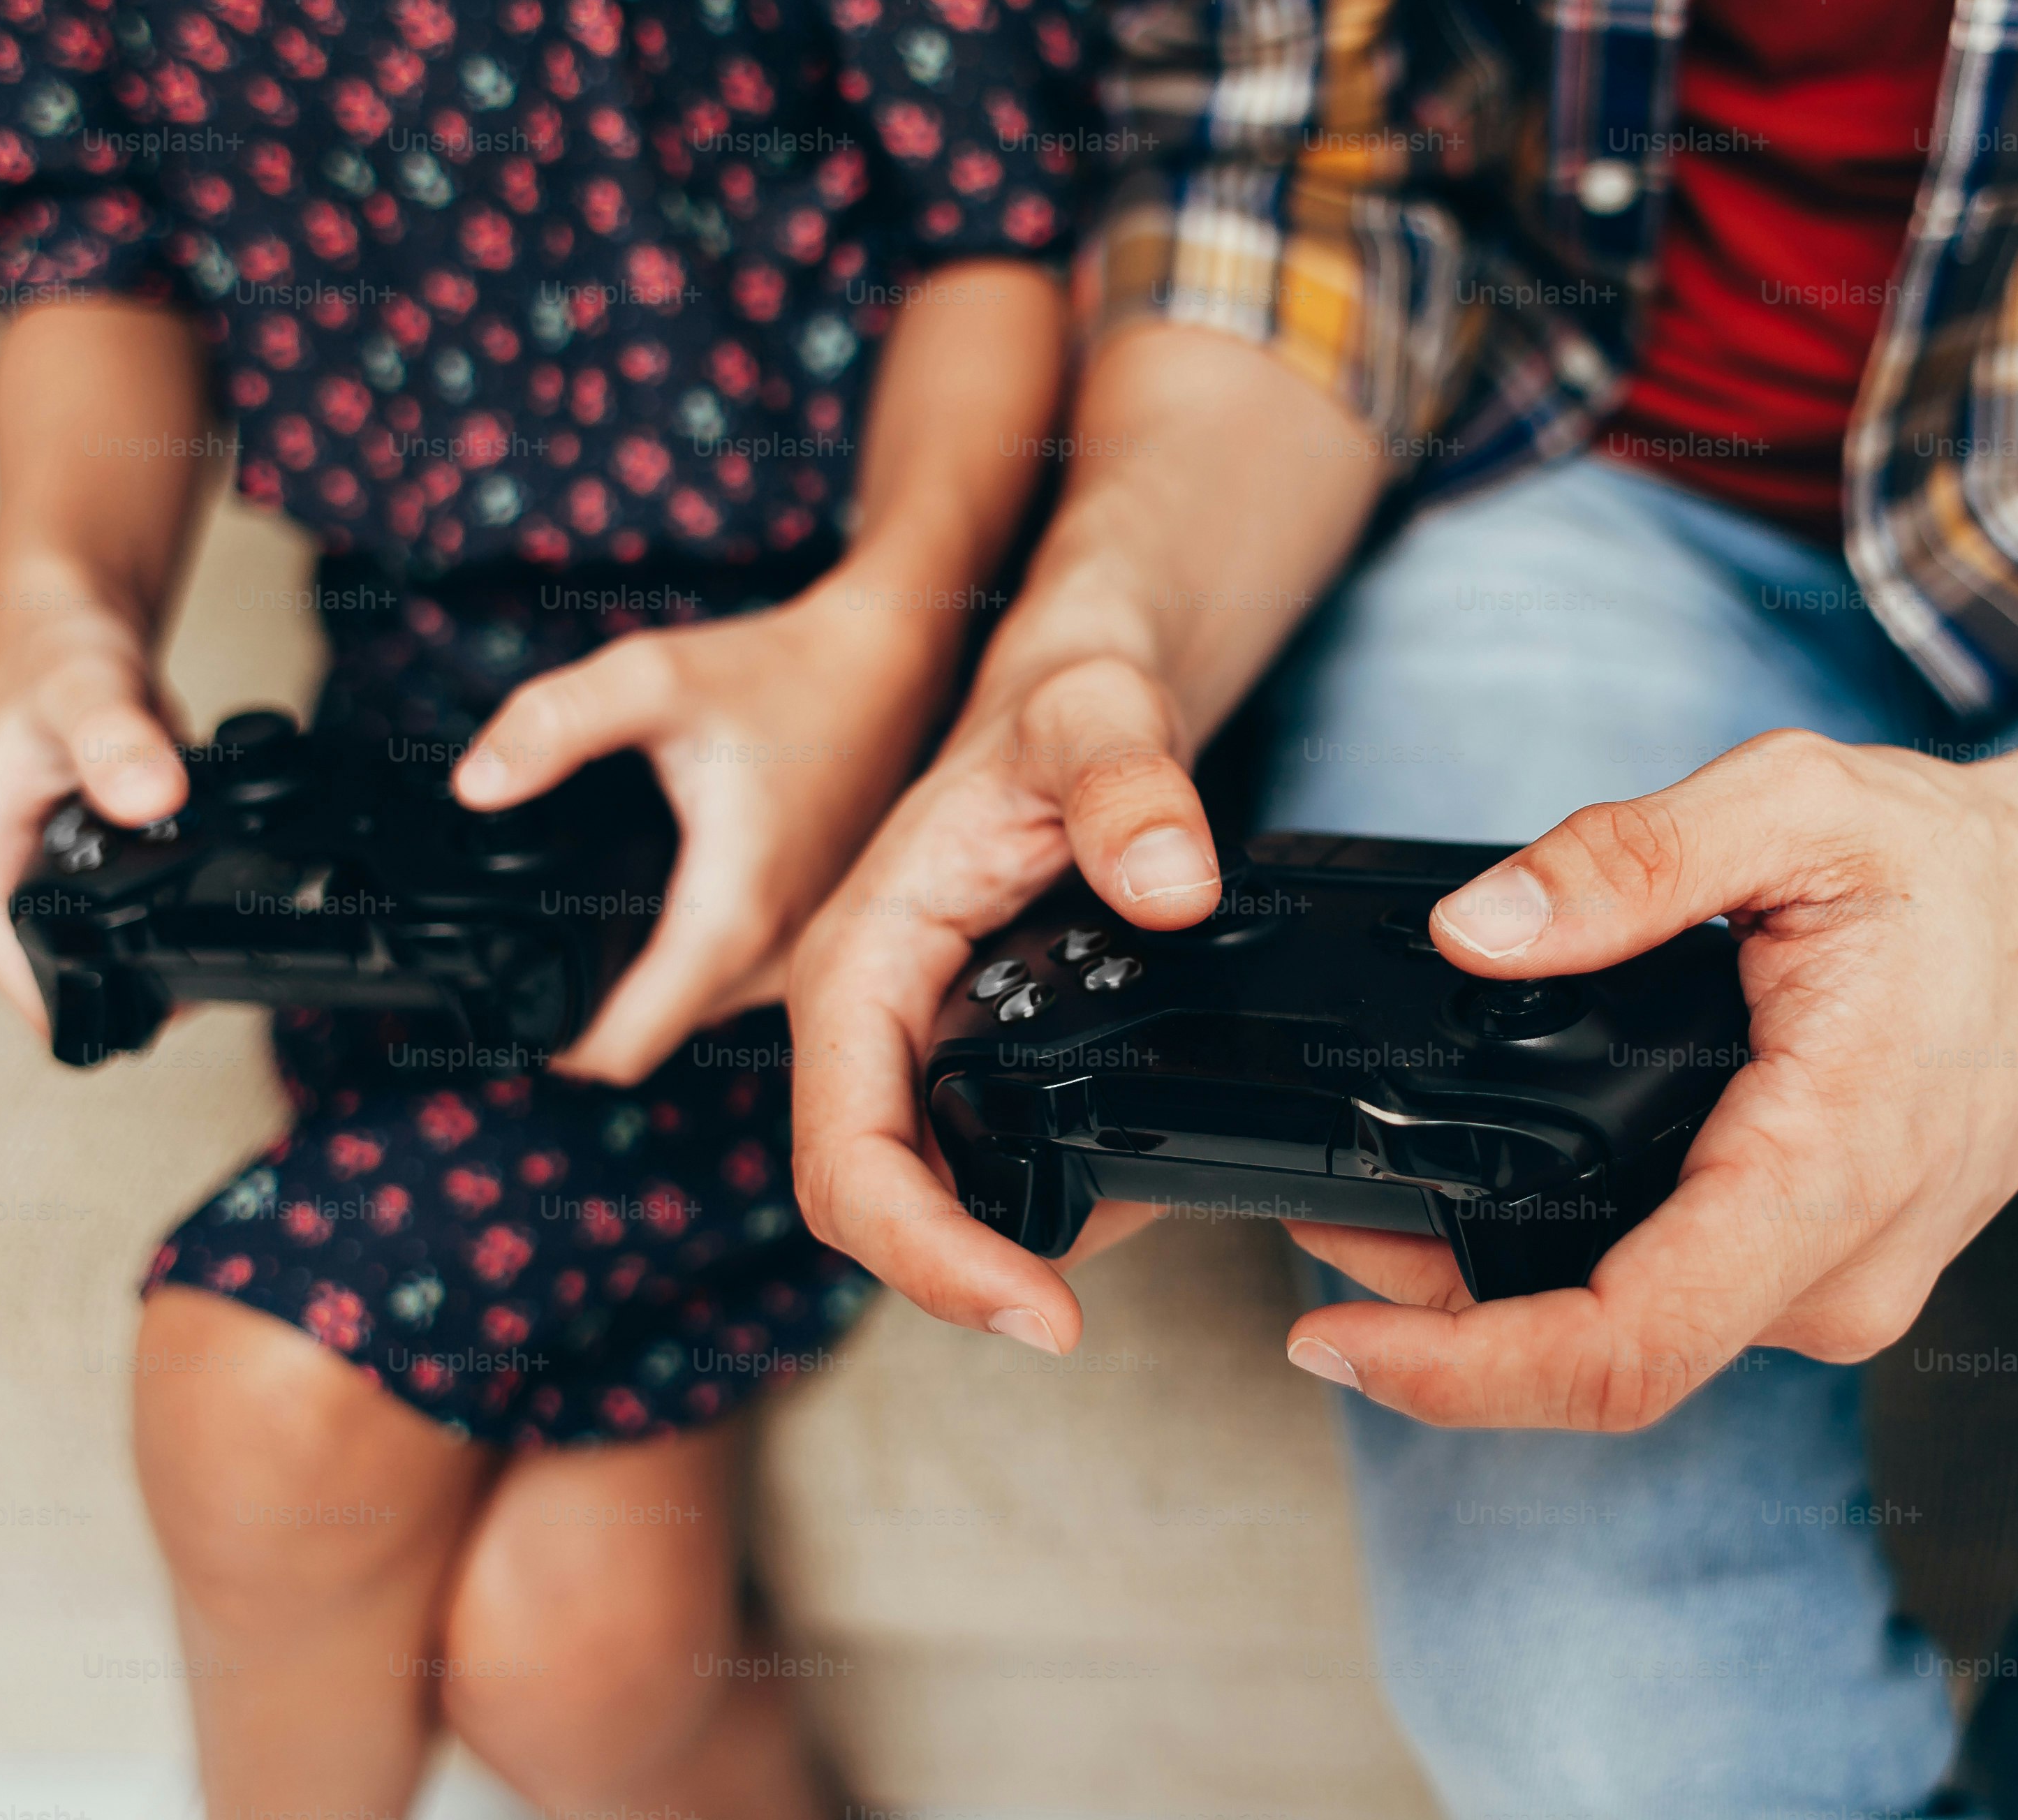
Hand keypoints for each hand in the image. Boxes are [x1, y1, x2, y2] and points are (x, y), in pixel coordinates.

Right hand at [0, 602, 190, 1030]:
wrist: (77, 617)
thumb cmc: (54, 648)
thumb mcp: (85, 690)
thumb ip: (117, 742)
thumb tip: (151, 798)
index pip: (34, 996)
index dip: (112, 1002)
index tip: (177, 978)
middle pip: (85, 986)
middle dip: (155, 971)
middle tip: (212, 922)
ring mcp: (44, 887)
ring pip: (119, 953)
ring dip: (174, 930)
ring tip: (211, 876)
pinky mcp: (88, 873)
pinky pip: (143, 913)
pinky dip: (185, 893)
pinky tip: (211, 859)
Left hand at [452, 575, 965, 1083]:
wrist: (884, 669)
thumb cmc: (780, 676)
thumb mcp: (651, 678)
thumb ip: (551, 725)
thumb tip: (474, 786)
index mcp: (729, 921)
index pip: (622, 1051)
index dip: (550, 1046)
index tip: (508, 1006)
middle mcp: (773, 958)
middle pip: (651, 1036)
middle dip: (586, 1011)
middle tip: (535, 941)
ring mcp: (800, 954)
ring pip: (692, 1012)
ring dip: (641, 985)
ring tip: (597, 918)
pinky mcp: (812, 936)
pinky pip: (730, 983)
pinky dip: (684, 961)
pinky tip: (664, 902)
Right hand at [783, 653, 1232, 1351]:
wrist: (1080, 692)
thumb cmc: (1062, 701)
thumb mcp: (1098, 712)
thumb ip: (1130, 784)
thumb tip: (1168, 887)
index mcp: (860, 959)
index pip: (848, 1152)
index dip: (928, 1252)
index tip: (1036, 1311)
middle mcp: (870, 1017)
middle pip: (867, 1200)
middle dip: (954, 1280)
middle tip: (1064, 1324)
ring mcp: (914, 1042)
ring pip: (920, 1193)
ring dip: (997, 1252)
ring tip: (1113, 1250)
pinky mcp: (964, 1054)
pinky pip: (976, 1157)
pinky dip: (1039, 1200)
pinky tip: (1125, 1198)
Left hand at [1281, 728, 2017, 1431]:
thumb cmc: (1961, 871)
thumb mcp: (1796, 804)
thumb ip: (1629, 860)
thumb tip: (1474, 929)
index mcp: (1830, 1170)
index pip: (1629, 1343)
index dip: (1463, 1371)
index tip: (1333, 1340)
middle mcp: (1837, 1273)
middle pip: (1602, 1358)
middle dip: (1438, 1323)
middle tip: (1316, 1231)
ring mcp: (1836, 1291)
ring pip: (1631, 1342)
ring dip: (1492, 1304)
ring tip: (1373, 1216)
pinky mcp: (1824, 1277)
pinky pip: (1673, 1309)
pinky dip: (1564, 1278)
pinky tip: (1489, 1213)